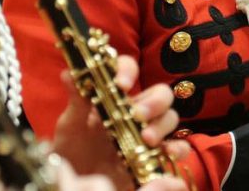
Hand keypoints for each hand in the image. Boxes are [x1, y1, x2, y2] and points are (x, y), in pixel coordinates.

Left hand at [53, 55, 186, 189]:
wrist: (79, 186)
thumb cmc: (73, 154)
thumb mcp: (71, 128)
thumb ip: (76, 102)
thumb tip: (69, 73)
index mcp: (114, 97)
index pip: (128, 70)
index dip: (127, 71)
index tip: (120, 84)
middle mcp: (135, 112)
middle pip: (159, 93)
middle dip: (154, 101)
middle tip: (139, 115)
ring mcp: (148, 133)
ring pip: (170, 117)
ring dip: (162, 125)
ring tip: (146, 140)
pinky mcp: (156, 156)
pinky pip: (179, 146)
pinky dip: (178, 148)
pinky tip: (166, 153)